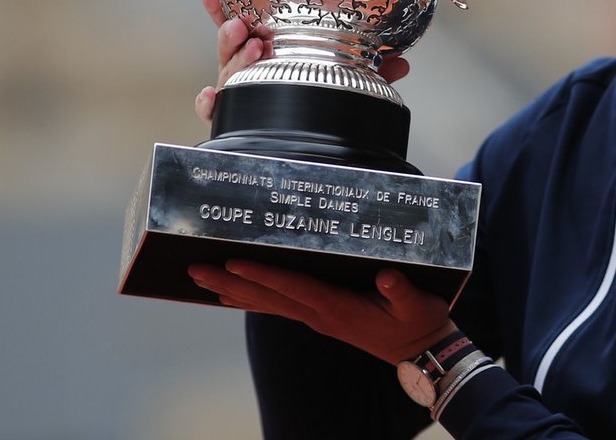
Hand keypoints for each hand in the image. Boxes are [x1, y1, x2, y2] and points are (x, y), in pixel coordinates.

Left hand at [188, 261, 454, 364]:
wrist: (421, 352)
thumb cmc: (420, 322)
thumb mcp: (417, 305)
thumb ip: (401, 291)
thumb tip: (387, 276)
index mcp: (338, 308)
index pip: (292, 287)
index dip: (262, 275)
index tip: (232, 264)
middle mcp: (320, 315)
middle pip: (267, 297)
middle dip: (230, 282)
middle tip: (194, 269)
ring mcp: (319, 319)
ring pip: (268, 304)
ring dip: (235, 291)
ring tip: (203, 280)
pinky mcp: (322, 318)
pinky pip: (280, 308)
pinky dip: (254, 299)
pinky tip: (236, 295)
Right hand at [193, 0, 411, 123]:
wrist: (308, 146)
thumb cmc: (320, 97)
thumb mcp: (347, 77)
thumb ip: (372, 68)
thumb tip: (402, 62)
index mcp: (270, 51)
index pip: (244, 23)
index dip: (226, 6)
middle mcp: (251, 69)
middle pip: (231, 46)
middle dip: (233, 32)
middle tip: (244, 25)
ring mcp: (242, 94)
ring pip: (227, 72)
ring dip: (234, 57)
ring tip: (249, 46)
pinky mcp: (237, 118)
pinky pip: (217, 111)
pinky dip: (210, 103)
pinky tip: (212, 96)